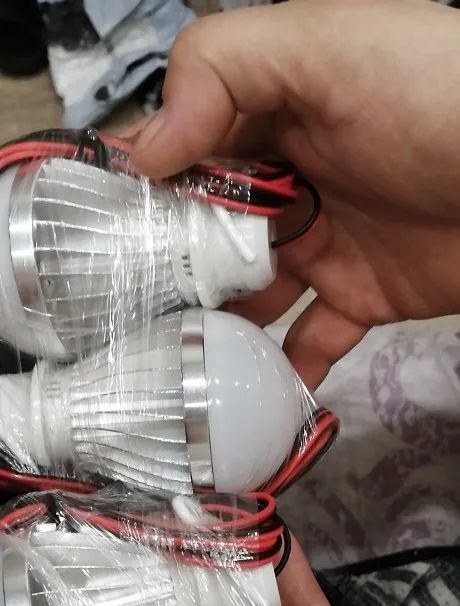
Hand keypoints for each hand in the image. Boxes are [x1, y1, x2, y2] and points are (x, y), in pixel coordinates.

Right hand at [129, 0, 459, 386]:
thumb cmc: (433, 94)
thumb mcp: (321, 44)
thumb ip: (221, 70)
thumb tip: (144, 152)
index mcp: (266, 116)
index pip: (180, 154)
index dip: (139, 195)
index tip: (99, 244)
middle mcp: (286, 182)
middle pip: (205, 236)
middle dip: (165, 275)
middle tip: (126, 320)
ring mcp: (323, 244)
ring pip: (248, 298)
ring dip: (212, 328)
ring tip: (173, 364)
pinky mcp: (363, 297)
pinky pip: (311, 340)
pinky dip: (283, 368)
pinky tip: (250, 390)